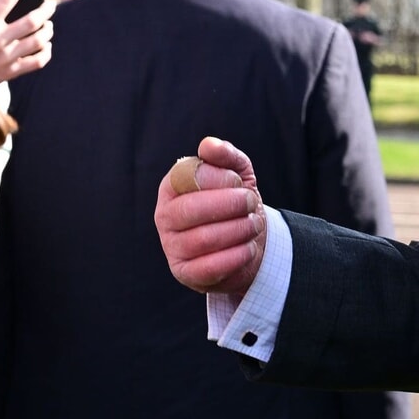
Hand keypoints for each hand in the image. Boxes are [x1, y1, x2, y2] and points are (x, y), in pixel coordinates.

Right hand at [0, 0, 53, 115]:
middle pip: (31, 20)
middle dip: (46, 10)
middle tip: (51, 4)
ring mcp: (6, 57)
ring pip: (38, 41)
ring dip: (48, 30)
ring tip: (48, 24)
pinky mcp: (12, 72)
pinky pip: (37, 61)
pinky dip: (46, 52)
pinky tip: (46, 45)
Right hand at [154, 137, 267, 298]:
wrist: (244, 243)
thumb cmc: (234, 204)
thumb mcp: (237, 175)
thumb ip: (225, 156)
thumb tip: (208, 145)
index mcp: (172, 186)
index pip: (190, 177)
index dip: (222, 178)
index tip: (240, 182)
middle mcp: (165, 215)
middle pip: (193, 209)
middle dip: (233, 204)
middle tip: (253, 203)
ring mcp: (172, 246)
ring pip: (204, 239)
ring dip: (239, 230)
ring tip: (253, 224)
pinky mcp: (184, 273)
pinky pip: (210, 267)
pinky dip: (237, 256)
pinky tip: (249, 248)